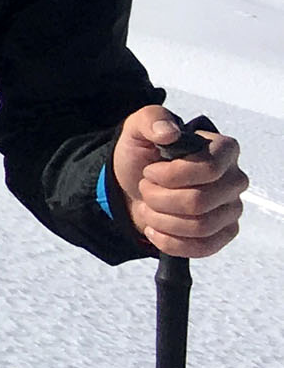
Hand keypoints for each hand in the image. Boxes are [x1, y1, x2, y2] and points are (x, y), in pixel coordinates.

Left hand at [113, 108, 248, 258]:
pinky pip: (204, 247)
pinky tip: (155, 228)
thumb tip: (169, 132)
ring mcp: (232, 208)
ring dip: (161, 219)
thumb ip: (152, 120)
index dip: (172, 175)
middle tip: (146, 189)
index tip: (150, 171)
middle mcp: (234, 179)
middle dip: (159, 198)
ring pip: (200, 226)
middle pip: (200, 201)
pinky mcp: (224, 233)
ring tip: (148, 207)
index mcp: (223, 149)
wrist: (134, 187)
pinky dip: (170, 241)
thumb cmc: (143, 155)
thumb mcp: (137, 129)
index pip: (209, 169)